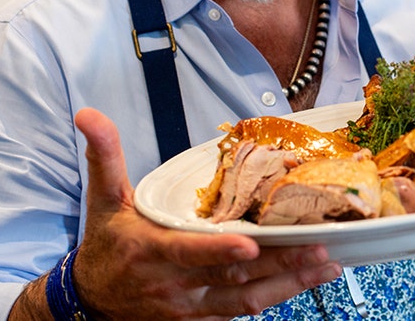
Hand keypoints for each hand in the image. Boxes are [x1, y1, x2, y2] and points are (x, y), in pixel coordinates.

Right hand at [53, 108, 341, 319]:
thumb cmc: (106, 244)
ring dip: (288, 285)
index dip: (219, 249)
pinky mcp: (201, 318)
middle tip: (319, 248)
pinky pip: (242, 311)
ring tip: (326, 265)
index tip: (251, 242)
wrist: (91, 301)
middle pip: (232, 277)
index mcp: (152, 251)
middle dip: (278, 265)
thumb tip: (89, 114)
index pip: (189, 252)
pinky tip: (307, 282)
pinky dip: (276, 297)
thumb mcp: (103, 200)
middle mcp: (175, 284)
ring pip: (244, 299)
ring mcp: (190, 306)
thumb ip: (104, 156)